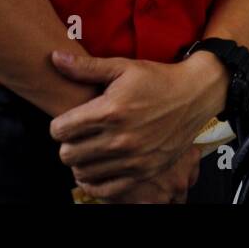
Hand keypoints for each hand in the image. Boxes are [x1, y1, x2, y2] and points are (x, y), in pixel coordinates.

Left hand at [49, 51, 227, 197]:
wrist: (195, 95)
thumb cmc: (157, 78)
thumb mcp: (123, 67)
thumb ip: (86, 67)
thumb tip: (54, 58)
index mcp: (110, 110)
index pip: (59, 130)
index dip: (59, 125)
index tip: (69, 121)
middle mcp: (119, 138)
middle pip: (67, 155)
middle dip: (68, 144)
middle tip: (79, 135)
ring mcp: (132, 158)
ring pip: (83, 172)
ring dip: (81, 161)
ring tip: (90, 149)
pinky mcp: (144, 172)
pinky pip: (105, 189)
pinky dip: (96, 181)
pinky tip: (99, 167)